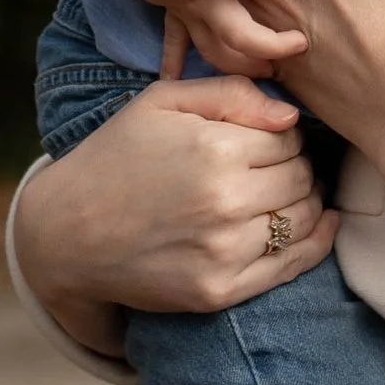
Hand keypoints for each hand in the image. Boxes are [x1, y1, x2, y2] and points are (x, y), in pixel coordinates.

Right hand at [12, 72, 332, 354]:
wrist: (66, 233)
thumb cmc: (116, 156)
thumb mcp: (162, 102)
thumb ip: (231, 94)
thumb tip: (292, 115)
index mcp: (213, 148)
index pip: (289, 137)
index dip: (282, 135)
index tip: (265, 140)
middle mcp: (224, 201)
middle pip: (301, 177)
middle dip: (297, 167)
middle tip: (274, 167)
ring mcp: (224, 251)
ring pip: (302, 218)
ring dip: (305, 202)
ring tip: (283, 193)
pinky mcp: (219, 290)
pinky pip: (293, 265)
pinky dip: (316, 243)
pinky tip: (318, 226)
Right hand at [101, 0, 304, 75]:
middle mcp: (203, 1)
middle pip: (242, 37)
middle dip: (275, 46)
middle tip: (301, 42)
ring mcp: (187, 13)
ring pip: (216, 53)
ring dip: (243, 66)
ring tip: (270, 69)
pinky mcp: (175, 14)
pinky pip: (179, 49)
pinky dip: (182, 68)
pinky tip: (189, 86)